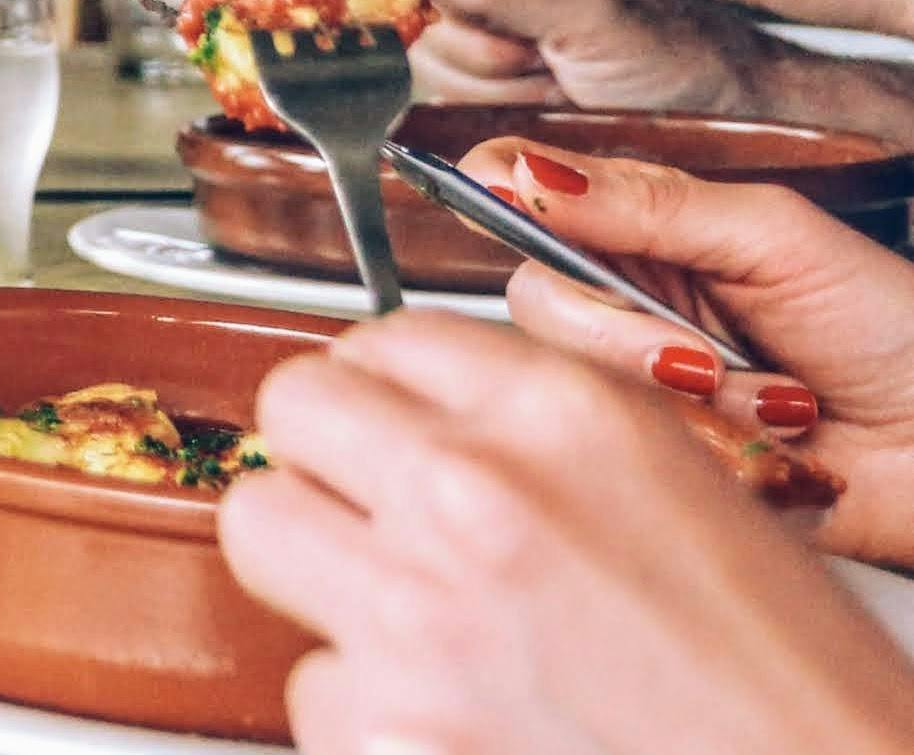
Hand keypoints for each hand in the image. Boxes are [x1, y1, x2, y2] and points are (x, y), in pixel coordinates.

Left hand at [217, 308, 913, 754]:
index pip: (385, 336)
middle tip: (372, 508)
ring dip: (319, 567)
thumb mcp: (690, 495)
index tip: (394, 423)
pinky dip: (368, 706)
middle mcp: (474, 491)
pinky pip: (313, 683)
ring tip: (407, 616)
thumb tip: (443, 418)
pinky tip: (453, 719)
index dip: (388, 388)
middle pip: (295, 407)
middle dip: (327, 457)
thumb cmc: (791, 684)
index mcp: (566, 415)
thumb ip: (554, 439)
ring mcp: (413, 611)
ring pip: (262, 527)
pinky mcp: (380, 725)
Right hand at [386, 0, 785, 119]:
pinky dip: (490, 102)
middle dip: (470, 36)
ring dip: (486, 75)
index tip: (440, 4)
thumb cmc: (687, 56)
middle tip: (539, 52)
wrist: (726, 124)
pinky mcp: (487, 68)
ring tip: (555, 75)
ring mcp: (490, 16)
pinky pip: (445, 85)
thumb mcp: (598, 15)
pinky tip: (543, 95)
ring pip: (426, 45)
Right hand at [447, 136, 913, 569]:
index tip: (512, 203)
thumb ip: (646, 202)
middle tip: (710, 357)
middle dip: (633, 344)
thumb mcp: (773, 238)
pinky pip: (637, 467)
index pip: (521, 201)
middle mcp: (625, 310)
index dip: (501, 199)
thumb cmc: (894, 331)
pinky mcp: (668, 467)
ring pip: (585, 396)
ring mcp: (643, 393)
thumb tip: (522, 168)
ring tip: (782, 408)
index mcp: (641, 236)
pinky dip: (720, 462)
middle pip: (539, 312)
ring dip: (700, 410)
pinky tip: (775, 456)